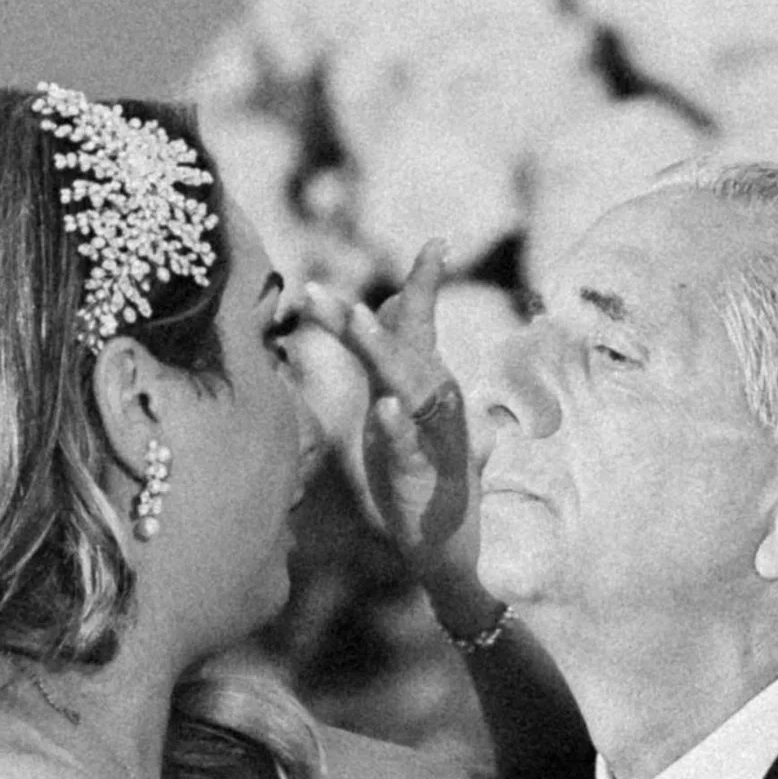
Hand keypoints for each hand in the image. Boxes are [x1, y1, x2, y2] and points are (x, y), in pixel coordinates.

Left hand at [283, 245, 474, 572]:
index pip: (423, 319)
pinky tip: (385, 407)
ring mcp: (432, 434)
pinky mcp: (423, 471)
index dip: (428, 280)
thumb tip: (390, 297)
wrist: (448, 537)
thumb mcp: (401, 399)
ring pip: (413, 386)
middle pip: (406, 346)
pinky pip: (411, 443)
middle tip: (328, 290)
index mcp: (427, 376)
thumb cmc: (422, 462)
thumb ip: (391, 351)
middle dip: (371, 316)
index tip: (439, 242)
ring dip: (387, 352)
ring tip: (360, 322)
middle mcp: (436, 396)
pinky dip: (399, 424)